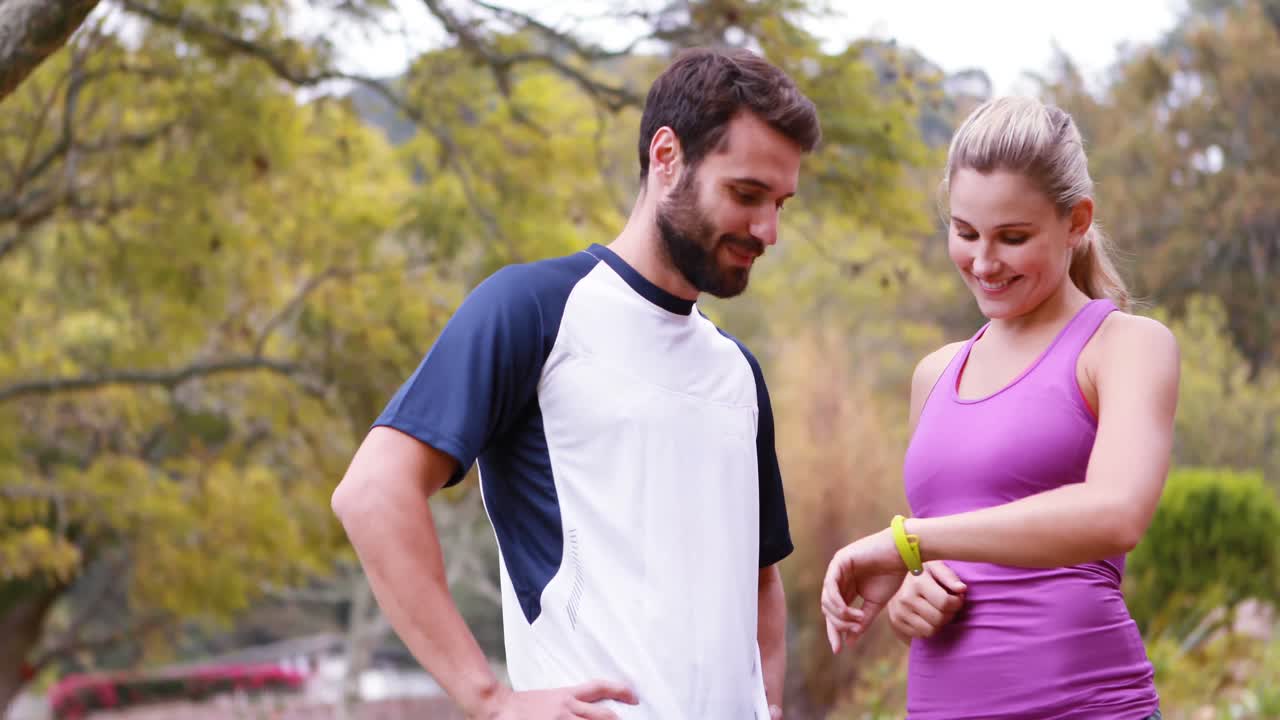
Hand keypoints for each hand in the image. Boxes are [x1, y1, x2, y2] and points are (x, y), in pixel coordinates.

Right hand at [472, 681, 638, 719]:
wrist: (497, 707)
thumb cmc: (522, 705)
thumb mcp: (549, 698)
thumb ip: (568, 702)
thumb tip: (583, 707)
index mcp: (567, 696)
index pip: (600, 688)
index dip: (621, 691)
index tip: (634, 696)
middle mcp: (568, 709)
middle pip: (605, 715)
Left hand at [820, 527, 908, 653]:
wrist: (902, 554)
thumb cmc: (892, 576)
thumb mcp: (875, 604)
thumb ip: (862, 621)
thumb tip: (850, 641)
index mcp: (846, 587)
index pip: (834, 612)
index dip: (834, 631)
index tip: (839, 649)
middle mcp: (838, 579)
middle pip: (827, 608)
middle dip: (836, 625)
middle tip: (851, 633)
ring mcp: (836, 569)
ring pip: (827, 599)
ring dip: (840, 615)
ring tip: (857, 621)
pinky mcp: (839, 561)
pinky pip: (830, 586)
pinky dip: (837, 602)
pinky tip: (848, 612)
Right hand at [887, 560, 966, 639]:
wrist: (896, 580)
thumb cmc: (924, 574)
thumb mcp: (936, 567)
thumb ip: (950, 577)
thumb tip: (961, 589)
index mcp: (917, 581)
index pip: (945, 602)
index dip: (957, 603)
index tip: (957, 598)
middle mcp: (905, 597)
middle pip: (939, 619)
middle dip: (949, 614)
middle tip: (948, 606)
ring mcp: (899, 611)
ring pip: (931, 630)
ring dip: (939, 624)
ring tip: (938, 612)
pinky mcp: (896, 622)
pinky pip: (921, 635)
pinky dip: (928, 628)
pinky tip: (927, 617)